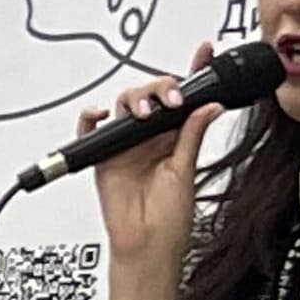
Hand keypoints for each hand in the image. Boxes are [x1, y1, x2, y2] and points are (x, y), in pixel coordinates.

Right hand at [82, 43, 218, 299]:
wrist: (146, 245)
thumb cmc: (168, 219)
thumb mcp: (185, 171)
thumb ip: (191, 135)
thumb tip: (208, 106)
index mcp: (176, 138)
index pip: (186, 98)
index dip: (196, 72)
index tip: (206, 53)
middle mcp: (151, 137)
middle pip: (152, 94)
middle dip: (161, 87)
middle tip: (172, 99)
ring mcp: (126, 145)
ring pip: (125, 104)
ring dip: (135, 100)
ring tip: (145, 112)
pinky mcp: (103, 156)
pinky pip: (91, 129)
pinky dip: (92, 117)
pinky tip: (102, 113)